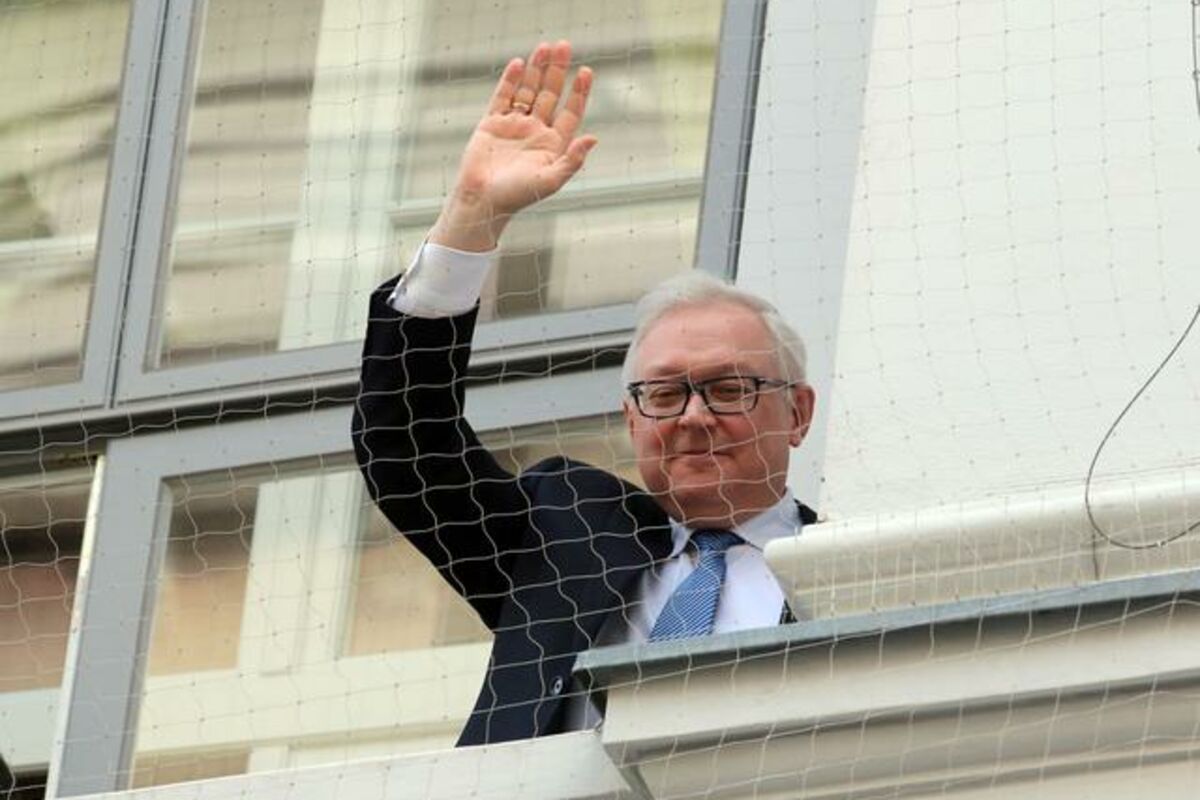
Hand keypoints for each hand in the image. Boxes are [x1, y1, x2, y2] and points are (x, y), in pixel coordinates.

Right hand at [430, 40, 597, 251]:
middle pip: (550, 94)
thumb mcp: (550, 180)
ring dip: (536, 70)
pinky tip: (520, 64)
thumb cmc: (518, 196)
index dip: (579, 92)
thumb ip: (573, 160)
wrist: (482, 201)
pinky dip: (511, 80)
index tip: (586, 72)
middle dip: (557, 71)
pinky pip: (503, 96)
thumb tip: (594, 138)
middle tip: (565, 45)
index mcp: (553, 145)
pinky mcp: (492, 123)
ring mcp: (514, 125)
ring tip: (545, 47)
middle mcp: (535, 132)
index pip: (570, 112)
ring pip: (528, 91)